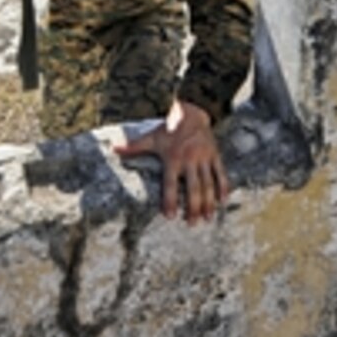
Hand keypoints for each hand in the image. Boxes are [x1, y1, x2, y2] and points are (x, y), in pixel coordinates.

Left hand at [113, 100, 228, 223]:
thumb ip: (134, 147)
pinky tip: (222, 202)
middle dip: (193, 207)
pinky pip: (221, 174)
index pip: (170, 184)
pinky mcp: (215, 155)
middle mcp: (189, 160)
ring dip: (208, 202)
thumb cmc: (168, 129)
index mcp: (173, 158)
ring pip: (208, 184)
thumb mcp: (151, 138)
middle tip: (192, 224)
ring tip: (207, 218)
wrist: (191, 112)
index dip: (170, 200)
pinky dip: (223, 188)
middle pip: (192, 188)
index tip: (170, 216)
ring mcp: (204, 158)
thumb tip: (114, 149)